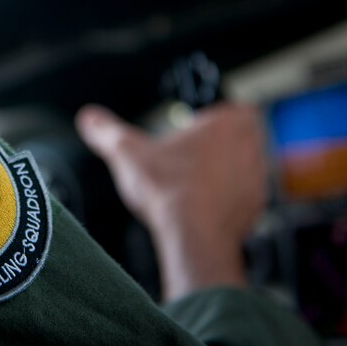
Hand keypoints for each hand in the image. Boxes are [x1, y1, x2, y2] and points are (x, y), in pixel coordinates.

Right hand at [74, 102, 267, 300]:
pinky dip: (229, 199)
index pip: (236, 107)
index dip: (217, 118)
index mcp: (226, 124)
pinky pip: (246, 196)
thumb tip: (88, 118)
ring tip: (195, 182)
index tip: (197, 129)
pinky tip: (203, 206)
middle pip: (244, 136)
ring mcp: (258, 179)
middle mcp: (250, 147)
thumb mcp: (127, 153)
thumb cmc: (168, 190)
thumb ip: (106, 132)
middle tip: (193, 155)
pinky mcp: (257, 207)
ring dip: (228, 171)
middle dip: (222, 144)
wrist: (193, 238)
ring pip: (248, 166)